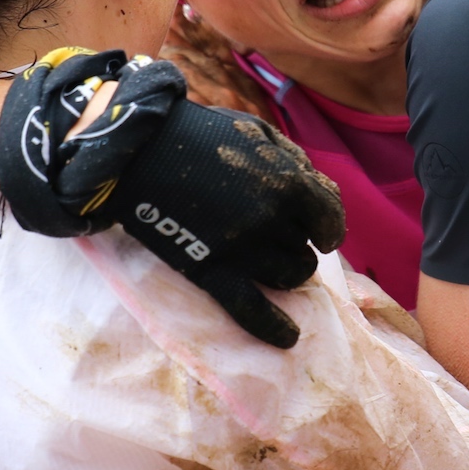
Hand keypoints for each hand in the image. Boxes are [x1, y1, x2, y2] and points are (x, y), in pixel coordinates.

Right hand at [0, 49, 343, 346]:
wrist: (137, 150)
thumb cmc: (199, 134)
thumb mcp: (255, 131)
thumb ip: (293, 161)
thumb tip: (321, 193)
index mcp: (288, 181)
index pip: (330, 217)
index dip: (330, 228)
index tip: (325, 236)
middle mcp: (272, 217)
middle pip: (307, 249)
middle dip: (297, 245)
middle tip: (274, 236)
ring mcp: (241, 248)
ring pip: (290, 278)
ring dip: (286, 272)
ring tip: (268, 262)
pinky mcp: (210, 270)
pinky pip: (251, 310)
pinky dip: (274, 328)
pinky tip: (289, 338)